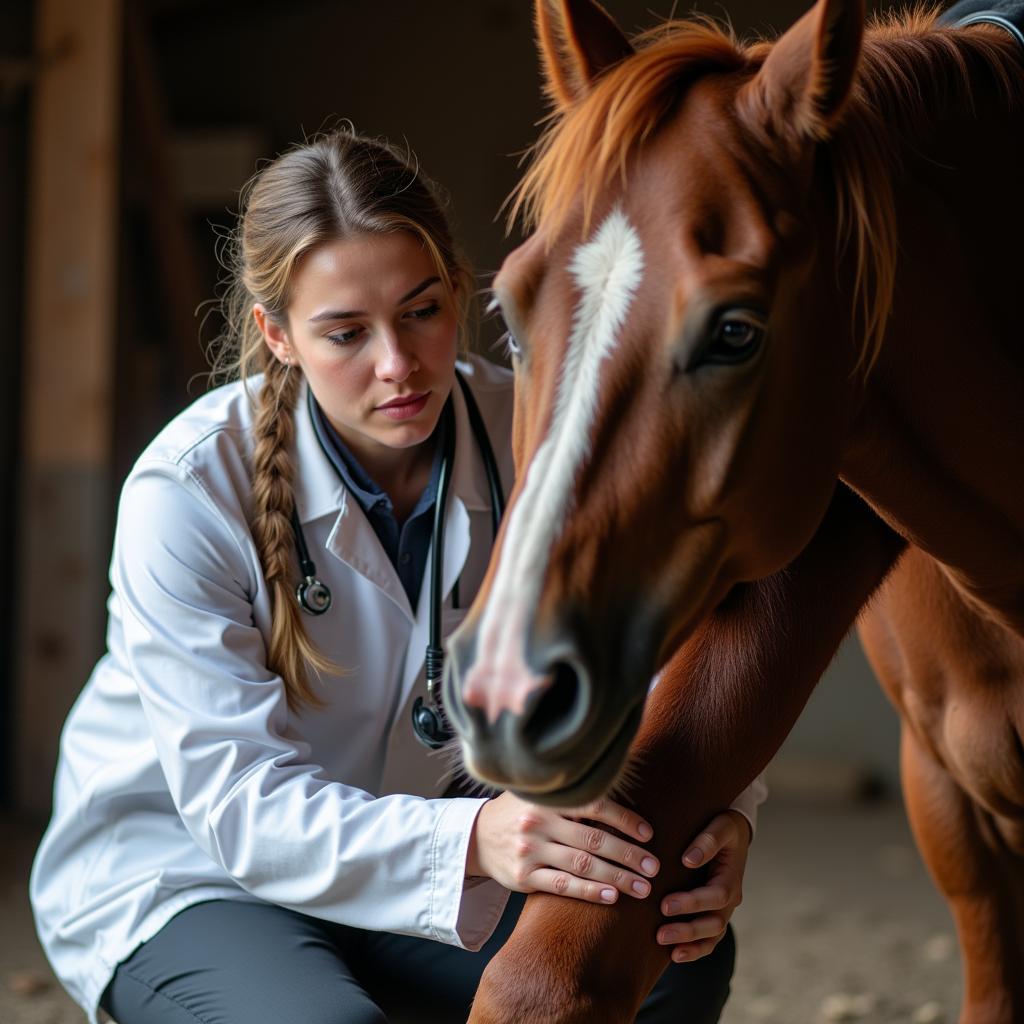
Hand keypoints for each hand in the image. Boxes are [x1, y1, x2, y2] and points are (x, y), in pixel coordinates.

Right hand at [466, 792, 659, 904]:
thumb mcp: (541, 793)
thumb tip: (625, 792)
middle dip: (629, 854)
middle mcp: (538, 821)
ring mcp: (530, 850)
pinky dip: (590, 891)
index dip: (625, 820)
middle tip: (655, 866)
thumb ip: (574, 794)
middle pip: (593, 840)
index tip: (649, 834)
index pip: (595, 806)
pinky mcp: (524, 877)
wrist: (477, 836)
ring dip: (618, 877)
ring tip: (644, 887)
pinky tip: (613, 896)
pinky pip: (563, 886)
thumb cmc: (521, 811)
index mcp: (548, 797)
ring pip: (582, 866)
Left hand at [657, 810, 750, 962]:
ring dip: (690, 944)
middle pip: (714, 923)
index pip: (716, 897)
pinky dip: (695, 950)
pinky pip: (709, 939)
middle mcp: (730, 898)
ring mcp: (723, 909)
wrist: (732, 832)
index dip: (692, 903)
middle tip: (660, 933)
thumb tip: (688, 860)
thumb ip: (707, 840)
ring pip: (712, 936)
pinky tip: (674, 955)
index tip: (666, 904)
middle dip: (687, 930)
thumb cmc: (724, 826)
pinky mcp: (714, 913)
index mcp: (731, 877)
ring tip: (664, 946)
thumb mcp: (720, 825)